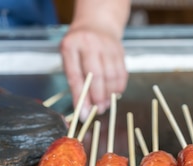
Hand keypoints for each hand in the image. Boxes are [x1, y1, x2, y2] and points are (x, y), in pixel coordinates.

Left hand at [59, 0, 129, 119]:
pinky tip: (114, 93)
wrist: (98, 24)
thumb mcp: (70, 58)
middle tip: (98, 110)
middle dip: (98, 97)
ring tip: (106, 104)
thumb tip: (84, 109)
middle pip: (96, 76)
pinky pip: (122, 74)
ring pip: (111, 76)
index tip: (83, 114)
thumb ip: (76, 82)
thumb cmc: (80, 46)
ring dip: (109, 94)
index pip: (75, 76)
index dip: (80, 97)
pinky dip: (119, 87)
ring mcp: (107, 46)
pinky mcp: (120, 51)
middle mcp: (89, 44)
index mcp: (71, 46)